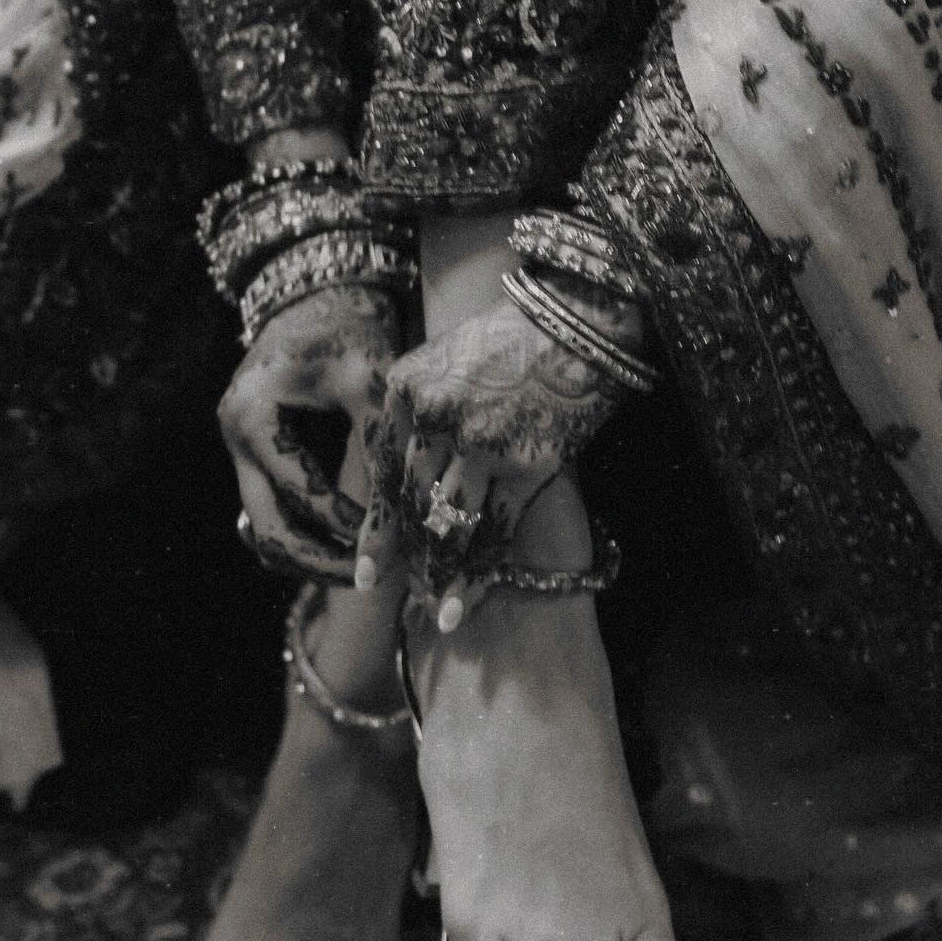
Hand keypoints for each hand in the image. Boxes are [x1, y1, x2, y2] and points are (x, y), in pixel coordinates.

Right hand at [219, 283, 403, 580]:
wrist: (321, 291)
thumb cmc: (351, 331)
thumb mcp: (371, 387)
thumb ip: (382, 457)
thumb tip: (401, 532)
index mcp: (252, 417)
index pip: (301, 496)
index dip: (349, 526)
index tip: (393, 544)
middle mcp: (234, 436)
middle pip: (267, 530)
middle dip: (319, 561)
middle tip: (368, 577)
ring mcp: (239, 446)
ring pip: (263, 530)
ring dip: (307, 555)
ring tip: (359, 565)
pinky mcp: (255, 451)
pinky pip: (270, 510)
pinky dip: (301, 531)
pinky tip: (342, 540)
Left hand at [355, 302, 625, 613]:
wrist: (575, 323)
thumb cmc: (509, 344)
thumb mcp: (444, 363)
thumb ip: (416, 414)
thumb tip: (404, 484)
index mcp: (405, 391)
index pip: (382, 474)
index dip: (377, 530)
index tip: (366, 575)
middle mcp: (434, 419)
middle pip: (412, 506)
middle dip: (407, 559)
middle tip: (402, 599)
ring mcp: (479, 444)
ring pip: (448, 527)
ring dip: (441, 576)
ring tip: (436, 617)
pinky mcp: (525, 465)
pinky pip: (493, 533)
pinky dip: (479, 575)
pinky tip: (468, 604)